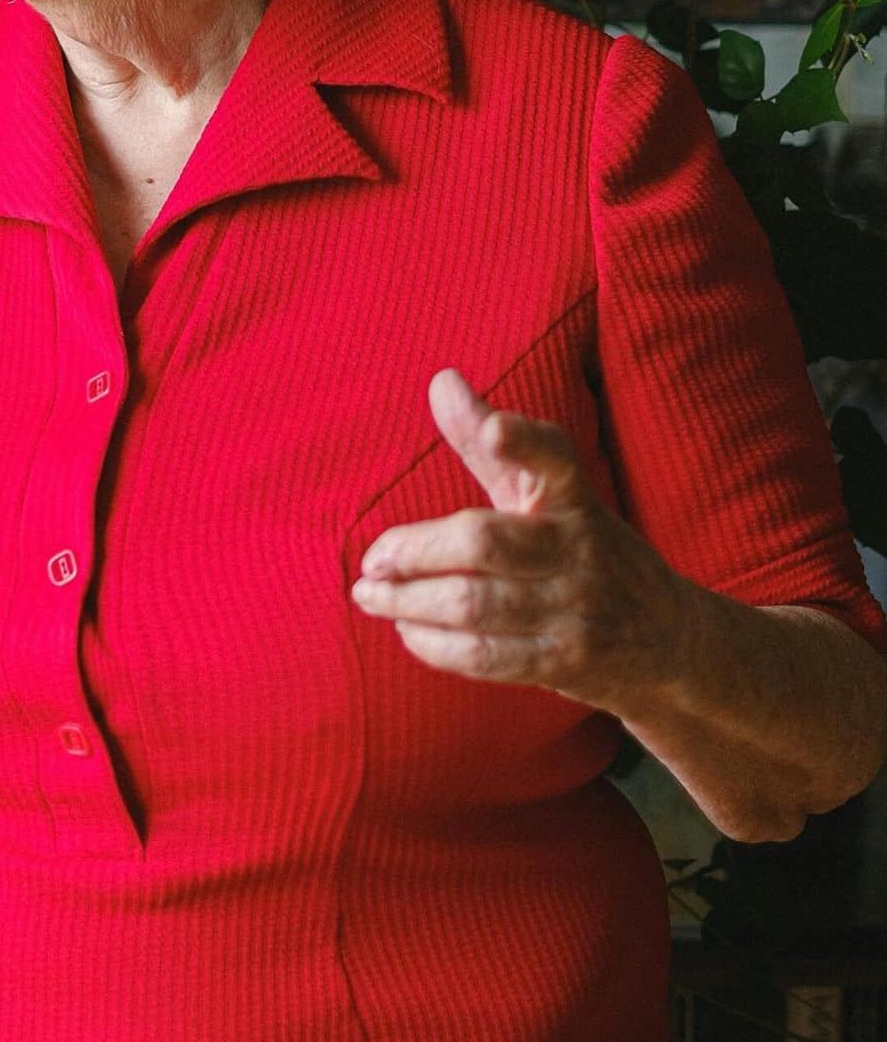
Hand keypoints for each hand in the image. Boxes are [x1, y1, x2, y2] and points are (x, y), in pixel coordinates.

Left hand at [348, 367, 683, 709]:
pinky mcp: (566, 661)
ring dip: (409, 602)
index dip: (525, 441)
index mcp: (574, 496)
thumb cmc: (586, 552)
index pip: (556, 457)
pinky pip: (485, 655)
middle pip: (484, 541)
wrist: (669, 642)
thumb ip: (488, 443)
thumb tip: (440, 379)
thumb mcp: (549, 493)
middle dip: (414, 551)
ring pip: (474, 603)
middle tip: (371, 561)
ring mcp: (576, 608)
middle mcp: (580, 547)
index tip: (496, 430)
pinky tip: (407, 632)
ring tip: (371, 596)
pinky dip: (435, 645)